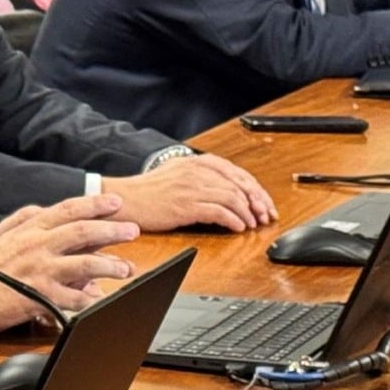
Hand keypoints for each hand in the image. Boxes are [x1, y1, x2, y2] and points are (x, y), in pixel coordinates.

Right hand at [0, 193, 138, 335]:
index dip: (95, 204)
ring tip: (127, 268)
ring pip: (86, 262)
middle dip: (113, 229)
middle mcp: (37, 246)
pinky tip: (100, 298)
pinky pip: (73, 297)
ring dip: (111, 265)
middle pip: (84, 231)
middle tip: (132, 230)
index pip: (68, 209)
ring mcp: (40, 270)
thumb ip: (22, 220)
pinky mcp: (39, 296)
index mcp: (28, 230)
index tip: (115, 202)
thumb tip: (42, 211)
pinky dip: (90, 298)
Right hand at [103, 153, 275, 232]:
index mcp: (197, 162)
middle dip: (257, 202)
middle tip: (265, 216)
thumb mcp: (177, 173)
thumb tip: (228, 189)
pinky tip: (238, 228)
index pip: (237, 173)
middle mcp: (197, 172)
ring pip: (233, 199)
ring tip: (252, 224)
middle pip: (240, 185)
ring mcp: (191, 188)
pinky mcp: (186, 206)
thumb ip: (202, 176)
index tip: (264, 203)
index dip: (256, 190)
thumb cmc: (147, 191)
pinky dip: (233, 220)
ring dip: (247, 213)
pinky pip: (219, 212)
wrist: (124, 199)